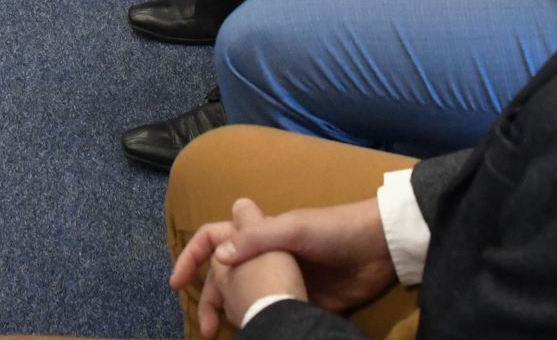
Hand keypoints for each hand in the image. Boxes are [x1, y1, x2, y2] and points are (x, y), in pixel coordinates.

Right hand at [172, 196, 398, 337]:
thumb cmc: (333, 229)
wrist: (380, 248)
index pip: (214, 239)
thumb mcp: (293, 228)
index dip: (191, 257)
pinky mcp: (305, 301)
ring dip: (232, 316)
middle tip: (204, 328)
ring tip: (223, 336)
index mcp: (259, 233)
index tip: (176, 284)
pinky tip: (255, 335)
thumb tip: (219, 257)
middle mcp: (266, 256)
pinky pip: (275, 314)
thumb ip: (257, 239)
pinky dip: (261, 325)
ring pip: (247, 299)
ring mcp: (285, 280)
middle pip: (225, 277)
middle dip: (209, 299)